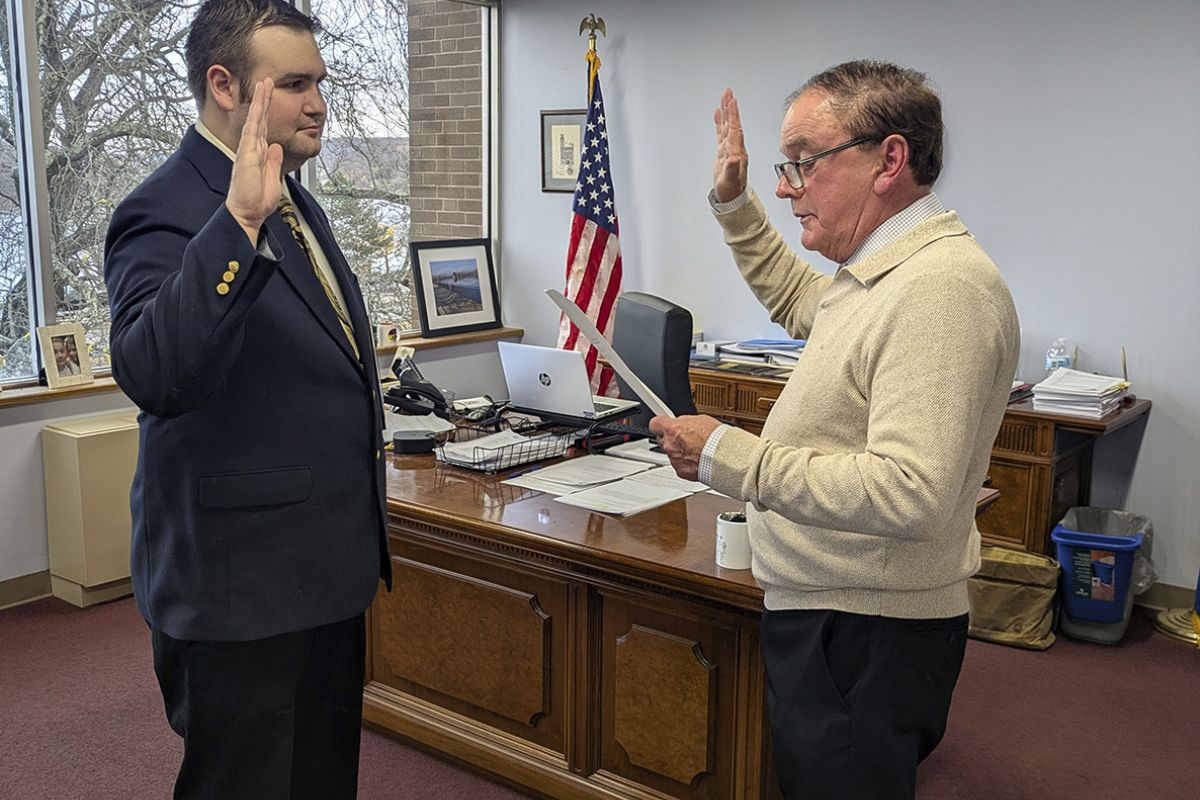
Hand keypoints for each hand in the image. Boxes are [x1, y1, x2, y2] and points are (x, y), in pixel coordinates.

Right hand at [226, 78, 283, 243]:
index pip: (265, 128)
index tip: (270, 97)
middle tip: (267, 80)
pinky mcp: (247, 154)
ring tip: (263, 83)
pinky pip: (252, 130)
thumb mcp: (273, 178)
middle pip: (259, 118)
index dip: (268, 112)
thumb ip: (274, 162)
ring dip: (260, 101)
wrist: (246, 213)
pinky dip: (255, 115)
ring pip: (255, 119)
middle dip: (264, 99)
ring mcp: (248, 150)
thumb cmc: (256, 202)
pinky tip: (258, 103)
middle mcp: (252, 149)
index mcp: (260, 154)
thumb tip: (276, 146)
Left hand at [649, 414, 723, 481]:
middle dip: (672, 439)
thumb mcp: (700, 420)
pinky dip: (687, 464)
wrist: (723, 456)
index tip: (663, 424)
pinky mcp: (680, 471)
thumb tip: (683, 423)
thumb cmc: (715, 437)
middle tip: (686, 438)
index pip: (654, 423)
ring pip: (672, 454)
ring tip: (697, 450)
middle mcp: (670, 444)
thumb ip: (686, 422)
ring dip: (680, 452)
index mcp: (672, 429)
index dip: (660, 424)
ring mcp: (674, 459)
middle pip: (662, 440)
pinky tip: (698, 460)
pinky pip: (680, 466)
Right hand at [712, 88, 748, 202]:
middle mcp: (735, 147)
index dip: (733, 116)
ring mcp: (729, 148)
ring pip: (727, 125)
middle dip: (730, 108)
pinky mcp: (724, 151)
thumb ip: (732, 169)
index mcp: (737, 152)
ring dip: (726, 111)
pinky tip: (718, 112)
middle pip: (732, 123)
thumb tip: (734, 158)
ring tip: (725, 96)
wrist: (731, 197)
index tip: (732, 102)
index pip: (735, 129)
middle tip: (728, 92)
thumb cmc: (731, 190)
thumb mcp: (730, 181)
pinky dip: (719, 121)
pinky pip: (721, 132)